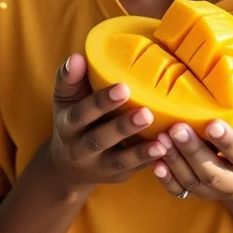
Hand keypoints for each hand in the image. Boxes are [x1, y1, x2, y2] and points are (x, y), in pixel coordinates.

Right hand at [42, 53, 166, 189]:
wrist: (68, 166)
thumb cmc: (74, 117)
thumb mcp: (66, 99)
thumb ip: (70, 78)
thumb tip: (77, 57)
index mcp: (68, 124)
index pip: (82, 113)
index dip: (101, 102)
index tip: (123, 87)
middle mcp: (80, 148)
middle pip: (100, 139)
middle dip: (123, 127)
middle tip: (146, 113)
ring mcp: (99, 165)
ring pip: (119, 160)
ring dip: (140, 151)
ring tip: (161, 140)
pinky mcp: (117, 175)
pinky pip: (133, 171)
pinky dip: (149, 162)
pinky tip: (166, 151)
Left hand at [151, 86, 232, 200]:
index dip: (226, 142)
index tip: (211, 124)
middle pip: (213, 173)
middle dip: (193, 151)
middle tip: (177, 128)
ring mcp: (215, 190)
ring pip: (194, 182)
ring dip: (176, 161)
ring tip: (161, 139)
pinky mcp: (198, 192)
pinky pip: (181, 191)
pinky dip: (167, 180)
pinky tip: (155, 163)